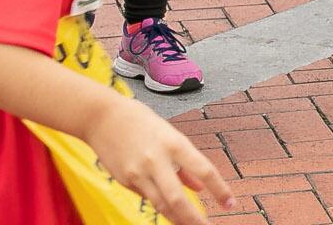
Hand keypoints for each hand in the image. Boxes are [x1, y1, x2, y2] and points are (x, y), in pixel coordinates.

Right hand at [82, 94, 234, 224]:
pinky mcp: (125, 181)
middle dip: (194, 219)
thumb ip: (185, 163)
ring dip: (178, 219)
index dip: (220, 189)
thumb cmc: (141, 121)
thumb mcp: (170, 135)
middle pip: (178, 199)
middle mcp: (157, 160)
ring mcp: (138, 173)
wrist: (102, 118)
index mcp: (175, 143)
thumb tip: (199, 188)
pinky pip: (147, 197)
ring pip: (161, 205)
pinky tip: (168, 208)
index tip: (230, 203)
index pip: (204, 170)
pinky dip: (160, 203)